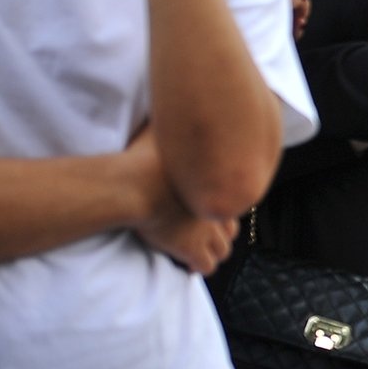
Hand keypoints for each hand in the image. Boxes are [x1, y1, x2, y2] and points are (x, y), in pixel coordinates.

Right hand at [122, 129, 238, 274]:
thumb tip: (170, 102)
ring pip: (223, 248)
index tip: (216, 205)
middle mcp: (215, 207)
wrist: (135, 186)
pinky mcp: (190, 249)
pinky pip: (205, 265)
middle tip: (212, 229)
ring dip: (216, 250)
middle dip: (223, 229)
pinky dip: (201, 266)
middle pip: (231, 226)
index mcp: (215, 182)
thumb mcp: (162, 131)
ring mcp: (205, 231)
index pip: (232, 198)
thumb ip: (168, 121)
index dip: (225, 202)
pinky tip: (193, 267)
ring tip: (206, 250)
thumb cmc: (147, 157)